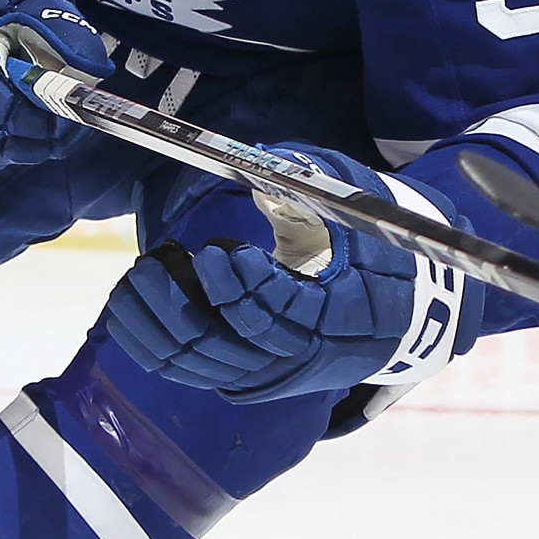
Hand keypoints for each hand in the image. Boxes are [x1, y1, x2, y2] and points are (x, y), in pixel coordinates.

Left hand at [102, 148, 476, 401]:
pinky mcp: (244, 379)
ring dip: (155, 321)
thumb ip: (311, 185)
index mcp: (333, 322)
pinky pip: (187, 371)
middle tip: (155, 259)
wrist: (408, 320)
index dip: (239, 286)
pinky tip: (130, 306)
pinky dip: (152, 342)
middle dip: (177, 301)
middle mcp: (295, 360)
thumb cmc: (378, 254)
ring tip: (139, 275)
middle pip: (220, 345)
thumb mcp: (357, 212)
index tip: (214, 250)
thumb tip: (267, 160)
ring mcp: (267, 375)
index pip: (274, 315)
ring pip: (194, 363)